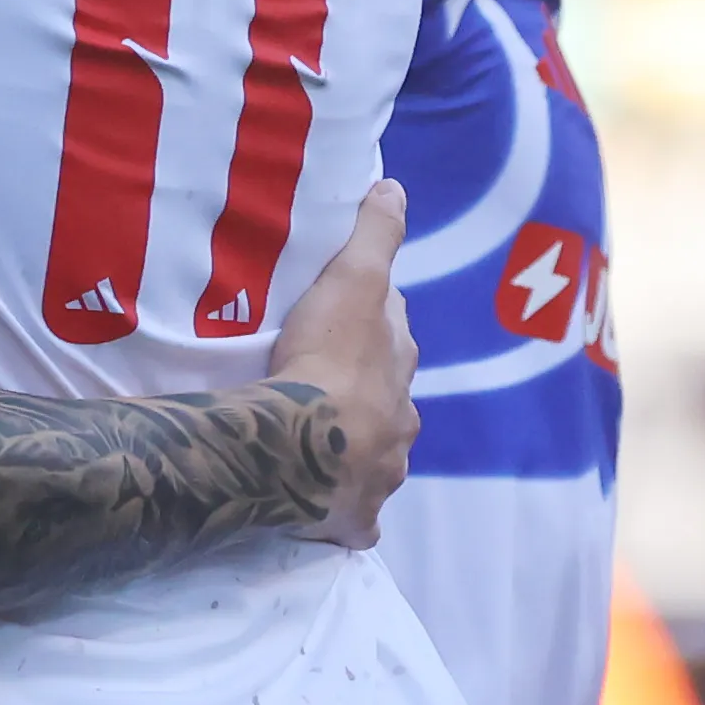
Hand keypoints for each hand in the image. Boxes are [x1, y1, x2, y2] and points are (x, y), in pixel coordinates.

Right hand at [255, 182, 417, 550]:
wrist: (305, 446)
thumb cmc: (329, 360)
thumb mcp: (352, 281)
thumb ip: (373, 237)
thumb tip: (394, 187)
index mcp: (399, 370)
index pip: (392, 339)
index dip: (372, 327)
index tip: (344, 318)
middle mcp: (399, 423)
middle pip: (384, 400)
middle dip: (364, 393)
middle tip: (319, 382)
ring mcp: (379, 475)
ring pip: (371, 457)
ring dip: (351, 448)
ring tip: (311, 440)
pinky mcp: (351, 517)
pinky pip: (350, 515)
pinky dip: (341, 511)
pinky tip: (320, 507)